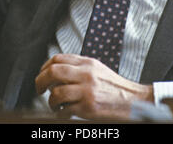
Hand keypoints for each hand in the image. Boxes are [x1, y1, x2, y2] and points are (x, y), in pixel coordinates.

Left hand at [35, 54, 153, 120]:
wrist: (132, 101)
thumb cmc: (113, 87)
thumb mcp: (97, 69)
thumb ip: (78, 67)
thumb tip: (55, 70)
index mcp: (87, 63)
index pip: (57, 59)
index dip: (44, 67)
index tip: (42, 75)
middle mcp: (86, 74)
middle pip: (53, 72)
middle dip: (40, 81)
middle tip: (39, 89)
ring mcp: (87, 91)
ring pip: (56, 92)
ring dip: (51, 101)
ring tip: (54, 105)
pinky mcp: (88, 107)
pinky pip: (65, 110)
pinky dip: (60, 113)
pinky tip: (64, 113)